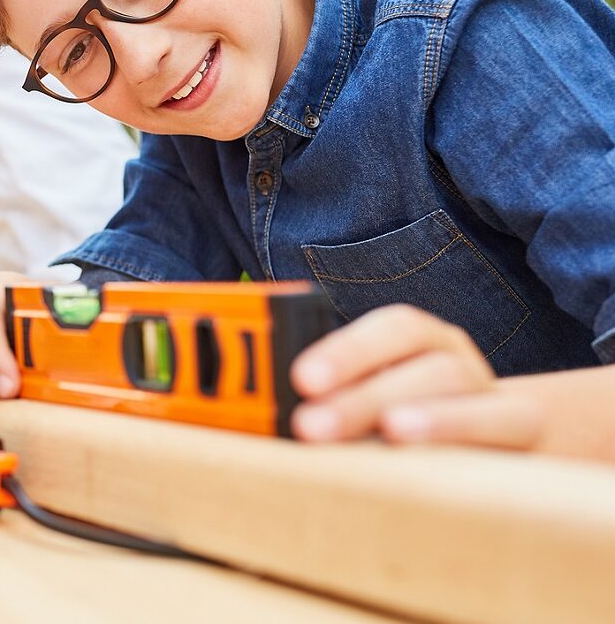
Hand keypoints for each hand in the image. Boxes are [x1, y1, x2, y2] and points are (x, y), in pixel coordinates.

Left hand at [289, 304, 541, 449]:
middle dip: (361, 393)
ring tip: (387, 432)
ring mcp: (489, 390)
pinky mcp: (520, 430)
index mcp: (415, 339)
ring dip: (417, 411)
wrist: (495, 442)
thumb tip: (259, 415)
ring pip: (455, 386)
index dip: (346, 349)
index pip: (390, 328)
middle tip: (311, 426)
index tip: (300, 380)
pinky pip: (501, 422)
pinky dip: (460, 431)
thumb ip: (323, 402)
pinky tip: (424, 452)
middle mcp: (454, 356)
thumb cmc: (404, 420)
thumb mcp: (362, 404)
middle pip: (415, 361)